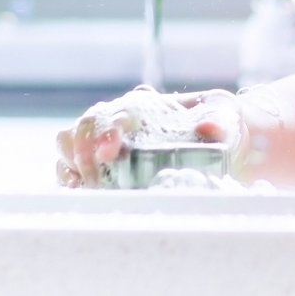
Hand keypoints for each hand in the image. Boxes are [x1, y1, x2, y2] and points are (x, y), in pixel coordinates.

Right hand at [55, 85, 251, 187]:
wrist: (220, 143)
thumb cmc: (220, 124)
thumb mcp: (226, 118)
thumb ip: (218, 121)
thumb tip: (207, 126)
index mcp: (144, 106)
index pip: (118, 113)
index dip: (109, 130)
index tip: (111, 150)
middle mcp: (118, 119)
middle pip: (85, 127)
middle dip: (85, 152)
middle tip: (98, 178)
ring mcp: (105, 140)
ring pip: (69, 142)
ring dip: (72, 164)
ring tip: (87, 185)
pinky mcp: (99, 163)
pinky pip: (69, 165)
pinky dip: (68, 177)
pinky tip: (79, 189)